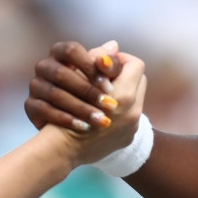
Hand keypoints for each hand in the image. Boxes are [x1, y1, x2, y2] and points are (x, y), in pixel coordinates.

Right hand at [25, 40, 127, 131]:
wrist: (72, 125)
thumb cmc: (91, 92)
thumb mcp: (103, 78)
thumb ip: (108, 64)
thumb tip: (113, 46)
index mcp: (61, 52)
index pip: (71, 50)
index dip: (90, 66)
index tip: (110, 86)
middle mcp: (45, 65)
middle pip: (61, 73)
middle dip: (88, 90)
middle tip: (109, 105)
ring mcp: (35, 85)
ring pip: (54, 94)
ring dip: (80, 108)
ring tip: (101, 120)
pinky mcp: (30, 105)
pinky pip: (45, 110)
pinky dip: (66, 119)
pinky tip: (84, 127)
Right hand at [63, 49, 146, 165]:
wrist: (60, 151)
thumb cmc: (63, 110)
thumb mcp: (78, 78)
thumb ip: (98, 61)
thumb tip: (113, 46)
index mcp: (124, 95)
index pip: (134, 64)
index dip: (118, 61)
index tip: (104, 65)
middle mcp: (133, 113)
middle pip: (138, 81)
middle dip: (122, 77)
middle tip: (104, 79)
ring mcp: (131, 128)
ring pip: (135, 99)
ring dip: (120, 94)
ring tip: (104, 96)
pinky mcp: (125, 140)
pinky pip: (129, 118)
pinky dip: (118, 112)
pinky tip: (101, 112)